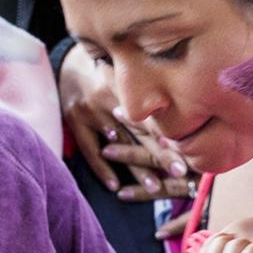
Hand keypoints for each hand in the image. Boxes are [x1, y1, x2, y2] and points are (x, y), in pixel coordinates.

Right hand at [59, 52, 194, 203]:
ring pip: (118, 145)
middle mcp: (108, 95)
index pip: (151, 112)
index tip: (187, 150)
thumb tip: (187, 115)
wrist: (65, 65)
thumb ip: (149, 90)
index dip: (168, 133)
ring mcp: (90, 109)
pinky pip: (90, 150)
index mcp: (126, 81)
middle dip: (160, 154)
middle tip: (180, 172)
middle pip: (139, 131)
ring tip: (154, 187)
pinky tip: (115, 186)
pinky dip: (102, 169)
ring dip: (136, 168)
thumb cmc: (106, 71)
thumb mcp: (126, 71)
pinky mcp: (74, 121)